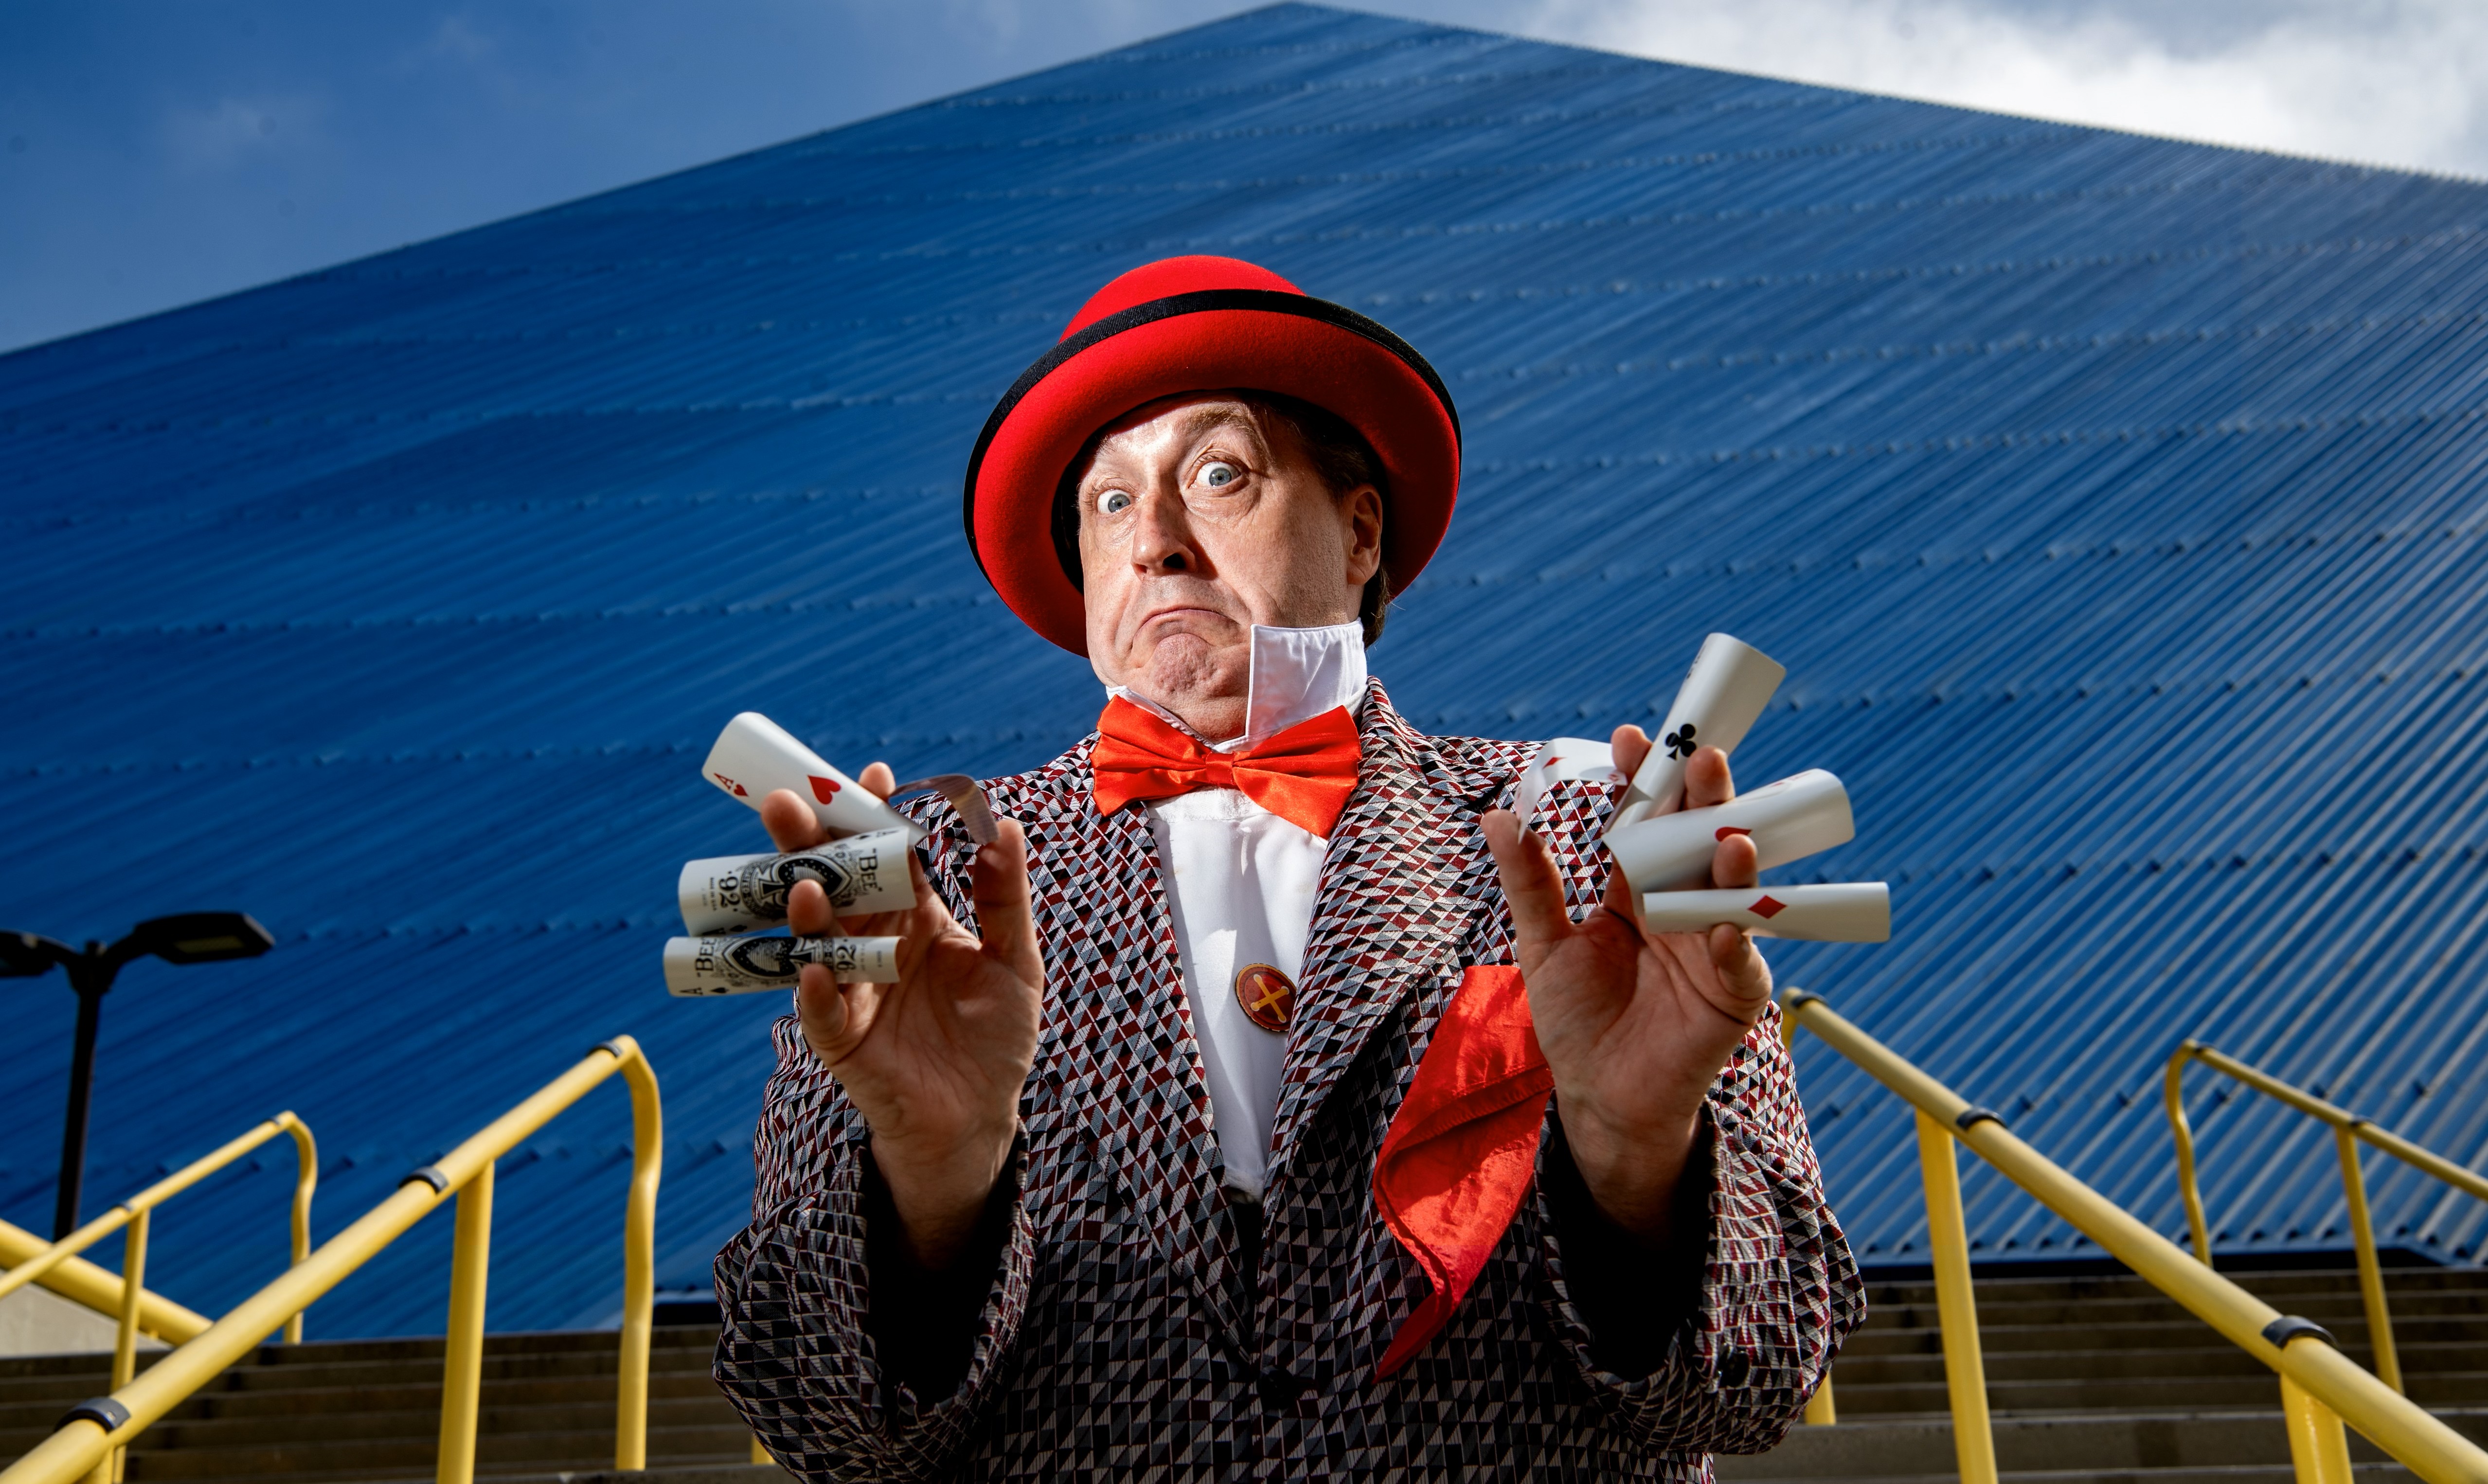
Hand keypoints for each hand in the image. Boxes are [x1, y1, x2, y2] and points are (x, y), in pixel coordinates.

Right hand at [762, 770, 1043, 1269]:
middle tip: (786, 804)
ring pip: (819, 940)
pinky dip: (819, 990)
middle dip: (811, 844)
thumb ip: (1005, 898)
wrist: (977, 1116)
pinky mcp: (840, 1038)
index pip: (888, 854)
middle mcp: (874, 942)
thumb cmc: (996, 1036)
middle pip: (836, 883)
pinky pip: (824, 1011)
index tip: (870, 776)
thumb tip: (1005, 825)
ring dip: (807, 913)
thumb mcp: (1015, 961)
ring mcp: (851, 987)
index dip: (874, 816)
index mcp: (914, 914)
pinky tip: (819, 970)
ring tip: (806, 887)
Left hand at [1482, 731, 1772, 1241]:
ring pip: (1731, 893)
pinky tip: (1728, 924)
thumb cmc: (1576, 1019)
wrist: (1600, 1097)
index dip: (1640, 781)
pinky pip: (1742, 964)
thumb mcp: (1544, 946)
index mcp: (1638, 888)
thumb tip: (1498, 815)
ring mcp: (1714, 946)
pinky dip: (1737, 943)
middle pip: (1695, 842)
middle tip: (1700, 757)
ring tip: (1728, 836)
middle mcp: (1683, 905)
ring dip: (1733, 862)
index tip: (1631, 738)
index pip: (1643, 823)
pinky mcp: (1734, 995)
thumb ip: (1530, 883)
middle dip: (1700, 801)